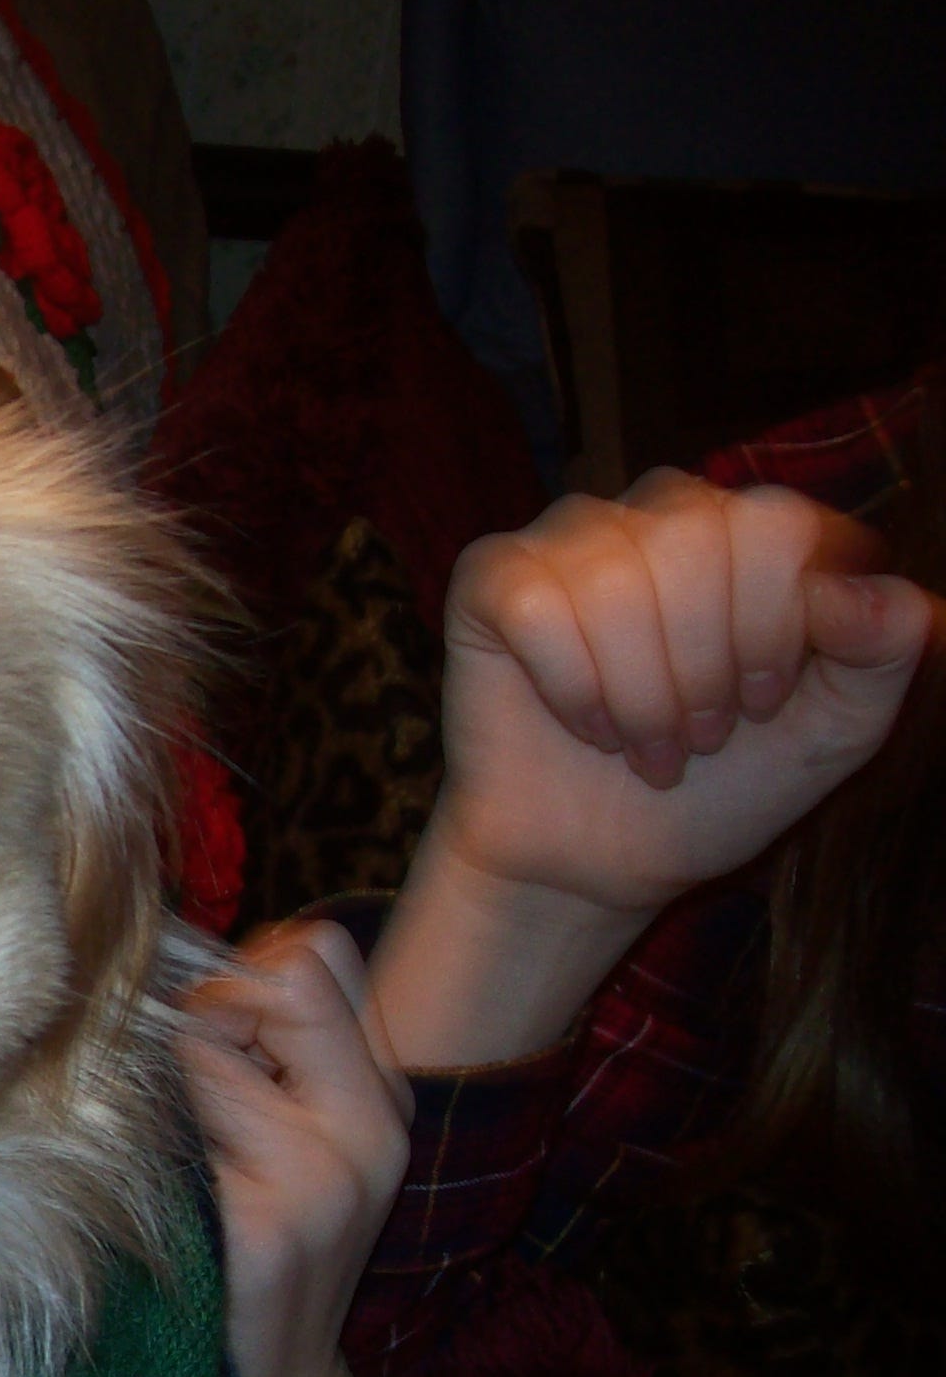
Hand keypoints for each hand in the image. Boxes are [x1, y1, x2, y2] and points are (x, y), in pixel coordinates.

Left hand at [180, 921, 409, 1376]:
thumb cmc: (260, 1258)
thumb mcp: (300, 1149)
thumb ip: (274, 1054)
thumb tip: (183, 962)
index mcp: (382, 1101)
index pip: (315, 954)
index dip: (246, 975)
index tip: (219, 1044)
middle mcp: (371, 1127)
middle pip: (273, 973)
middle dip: (206, 1011)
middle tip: (193, 1099)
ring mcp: (323, 1174)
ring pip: (204, 1037)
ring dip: (165, 1081)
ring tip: (182, 1160)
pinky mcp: (266, 1222)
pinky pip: (174, 1114)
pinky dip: (145, 1134)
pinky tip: (165, 1196)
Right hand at [434, 471, 930, 915]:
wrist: (599, 861)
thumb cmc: (716, 793)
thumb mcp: (835, 735)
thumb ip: (885, 654)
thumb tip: (876, 593)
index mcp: (756, 533)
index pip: (779, 524)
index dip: (773, 628)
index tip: (762, 705)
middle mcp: (666, 515)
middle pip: (696, 536)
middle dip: (702, 666)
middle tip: (698, 737)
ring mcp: (572, 539)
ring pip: (612, 575)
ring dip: (637, 691)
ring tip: (643, 746)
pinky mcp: (491, 579)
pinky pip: (534, 603)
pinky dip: (568, 685)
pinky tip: (580, 724)